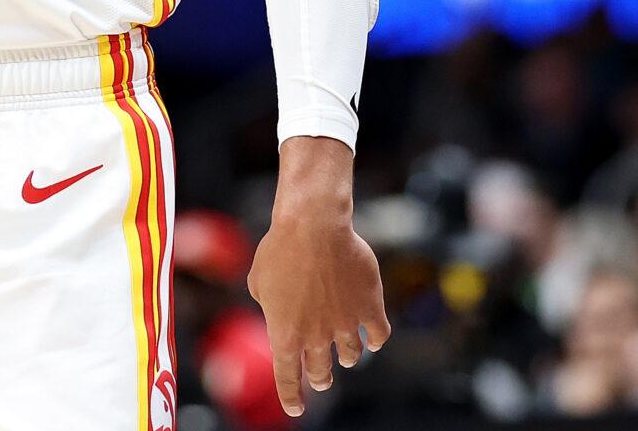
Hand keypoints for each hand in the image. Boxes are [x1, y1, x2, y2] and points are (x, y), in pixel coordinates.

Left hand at [247, 139, 389, 418]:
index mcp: (284, 335)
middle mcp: (316, 337)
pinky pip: (378, 335)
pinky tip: (373, 337)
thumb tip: (277, 308)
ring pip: (351, 355)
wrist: (313, 228)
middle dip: (321, 377)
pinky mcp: (369, 308)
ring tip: (347, 355)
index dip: (292, 397)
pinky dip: (376, 340)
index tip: (297, 410)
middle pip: (320, 371)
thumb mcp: (258, 280)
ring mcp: (345, 325)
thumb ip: (268, 303)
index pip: (287, 379)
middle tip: (322, 378)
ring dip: (347, 357)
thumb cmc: (279, 250)